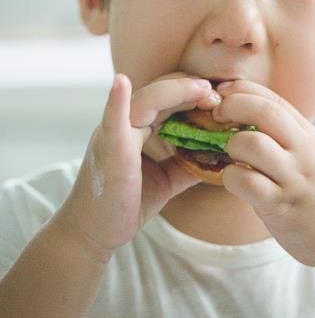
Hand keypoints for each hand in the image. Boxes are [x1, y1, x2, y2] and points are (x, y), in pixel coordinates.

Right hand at [56, 73, 217, 262]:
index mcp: (137, 127)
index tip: (219, 99)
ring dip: (176, 91)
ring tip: (203, 91)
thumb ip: (187, 163)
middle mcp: (124, 123)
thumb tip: (219, 155)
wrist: (92, 233)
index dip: (193, 93)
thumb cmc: (125, 204)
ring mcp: (114, 132)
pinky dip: (116, 101)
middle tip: (218, 95)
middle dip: (190, 89)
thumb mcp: (166, 179)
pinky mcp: (108, 149)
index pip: (168, 98)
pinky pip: (112, 121)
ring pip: (146, 100)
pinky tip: (121, 83)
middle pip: (160, 92)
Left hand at [212, 81, 314, 271]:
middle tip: (215, 116)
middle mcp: (304, 152)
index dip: (243, 90)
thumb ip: (286, 136)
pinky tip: (234, 181)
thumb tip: (246, 114)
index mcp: (309, 136)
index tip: (222, 93)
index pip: (274, 99)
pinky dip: (231, 177)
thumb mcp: (313, 155)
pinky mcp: (282, 208)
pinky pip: (248, 183)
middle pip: (265, 112)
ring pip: (253, 144)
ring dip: (232, 145)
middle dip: (233, 106)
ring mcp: (294, 179)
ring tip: (231, 157)